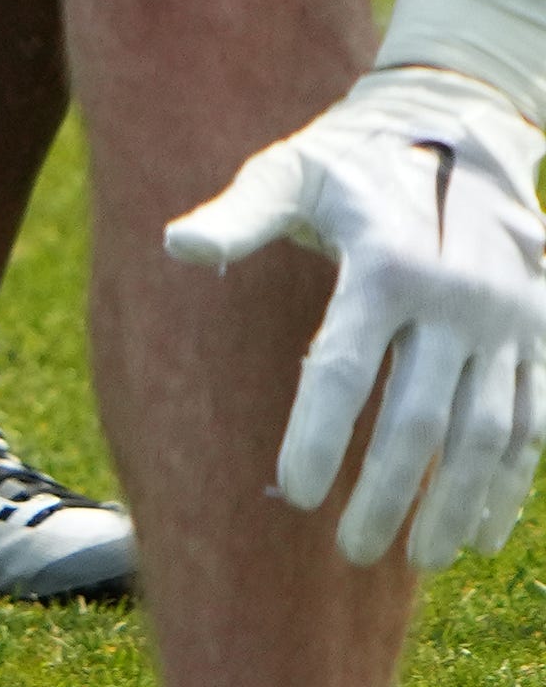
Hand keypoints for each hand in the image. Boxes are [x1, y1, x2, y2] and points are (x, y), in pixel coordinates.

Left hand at [172, 0, 545, 572]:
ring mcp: (507, 321)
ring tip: (422, 558)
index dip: (318, 436)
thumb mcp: (287, 170)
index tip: (293, 493)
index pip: (343, 370)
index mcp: (385, 266)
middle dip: (386, 492)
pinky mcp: (540, 335)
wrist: (456, 128)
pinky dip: (510, 480)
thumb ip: (237, 215)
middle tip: (351, 550)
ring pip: (486, 433)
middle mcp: (455, 300)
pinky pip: (531, 420)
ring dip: (456, 502)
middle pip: (416, 418)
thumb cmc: (349, 161)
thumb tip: (178, 248)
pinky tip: (483, 529)